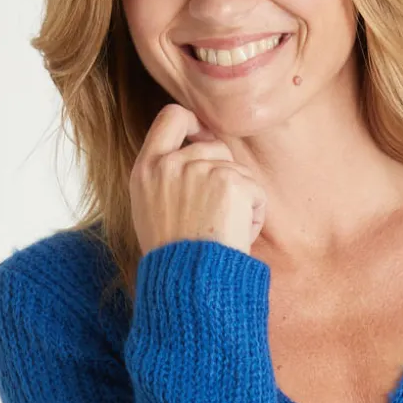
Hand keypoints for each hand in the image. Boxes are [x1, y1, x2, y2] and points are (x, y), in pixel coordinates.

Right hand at [130, 103, 266, 254]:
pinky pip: (256, 192)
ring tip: (223, 233)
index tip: (202, 134)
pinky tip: (236, 238)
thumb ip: (165, 177)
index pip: (171, 118)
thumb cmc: (173, 259)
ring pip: (238, 170)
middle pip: (214, 145)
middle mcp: (172, 163)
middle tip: (215, 216)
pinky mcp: (230, 181)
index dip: (192, 121)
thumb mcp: (150, 211)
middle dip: (224, 175)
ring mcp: (201, 169)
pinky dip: (254, 216)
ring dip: (240, 200)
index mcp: (146, 169)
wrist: (188, 284)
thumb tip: (191, 150)